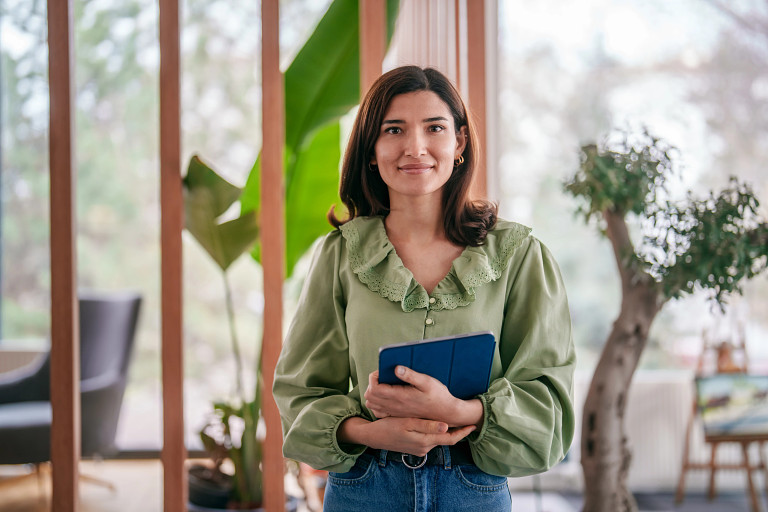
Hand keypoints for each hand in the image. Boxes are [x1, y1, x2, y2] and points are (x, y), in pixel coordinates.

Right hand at [338, 416, 475, 456]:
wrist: (373, 437)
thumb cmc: (389, 427)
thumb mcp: (408, 424)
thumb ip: (427, 426)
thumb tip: (446, 427)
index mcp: (425, 441)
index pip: (450, 439)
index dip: (463, 432)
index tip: (473, 425)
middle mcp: (425, 447)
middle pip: (447, 440)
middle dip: (459, 432)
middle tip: (469, 423)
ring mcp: (419, 449)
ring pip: (438, 440)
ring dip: (447, 432)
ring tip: (455, 421)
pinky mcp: (415, 447)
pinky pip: (430, 440)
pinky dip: (436, 433)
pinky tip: (437, 425)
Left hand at [365, 367, 482, 427]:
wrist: (445, 413)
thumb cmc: (438, 395)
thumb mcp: (427, 382)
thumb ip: (411, 375)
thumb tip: (396, 368)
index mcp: (399, 396)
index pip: (374, 388)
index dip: (374, 377)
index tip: (382, 371)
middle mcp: (394, 406)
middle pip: (370, 396)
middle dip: (372, 383)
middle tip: (383, 376)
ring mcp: (395, 412)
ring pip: (372, 404)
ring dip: (373, 393)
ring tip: (384, 385)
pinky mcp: (397, 416)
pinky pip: (379, 412)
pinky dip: (377, 403)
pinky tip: (386, 396)